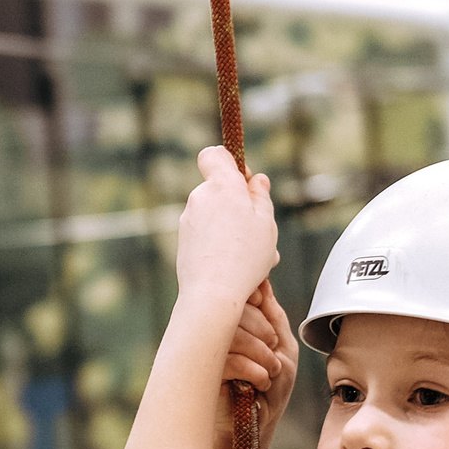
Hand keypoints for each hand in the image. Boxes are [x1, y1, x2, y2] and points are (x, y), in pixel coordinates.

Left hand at [177, 146, 278, 308]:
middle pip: (219, 190)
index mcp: (221, 186)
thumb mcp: (265, 223)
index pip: (214, 155)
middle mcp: (199, 198)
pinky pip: (206, 233)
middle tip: (259, 230)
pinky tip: (235, 264)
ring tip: (253, 255)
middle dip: (239, 204)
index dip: (229, 162)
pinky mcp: (183, 239)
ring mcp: (187, 219)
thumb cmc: (245, 257)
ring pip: (215, 215)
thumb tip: (256, 180)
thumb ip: (260, 196)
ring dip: (233, 228)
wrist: (212, 293)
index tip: (245, 181)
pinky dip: (220, 243)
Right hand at [216, 282, 296, 448]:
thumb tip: (262, 282)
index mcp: (231, 324)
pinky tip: (260, 382)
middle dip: (262, 328)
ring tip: (271, 369)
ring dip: (259, 351)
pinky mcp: (204, 376)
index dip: (252, 295)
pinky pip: (227, 360)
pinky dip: (251, 369)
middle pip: (233, 310)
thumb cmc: (268, 390)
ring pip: (231, 334)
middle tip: (274, 348)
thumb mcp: (283, 347)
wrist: (255, 428)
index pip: (235, 294)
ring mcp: (207, 354)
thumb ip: (273, 316)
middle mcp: (215, 334)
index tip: (266, 311)